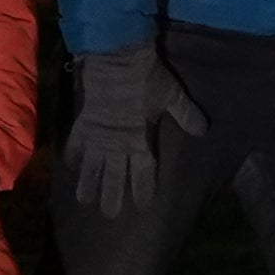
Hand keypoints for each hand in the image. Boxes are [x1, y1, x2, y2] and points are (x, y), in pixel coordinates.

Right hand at [67, 45, 194, 225]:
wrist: (116, 59)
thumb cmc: (147, 78)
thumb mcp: (173, 95)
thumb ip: (187, 115)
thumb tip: (204, 130)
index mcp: (140, 142)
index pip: (144, 174)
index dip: (143, 190)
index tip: (142, 206)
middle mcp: (117, 146)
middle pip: (114, 178)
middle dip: (112, 197)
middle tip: (109, 214)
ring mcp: (97, 137)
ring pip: (91, 168)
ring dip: (88, 185)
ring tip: (84, 201)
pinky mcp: (82, 124)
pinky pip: (75, 145)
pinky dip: (72, 156)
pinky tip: (69, 166)